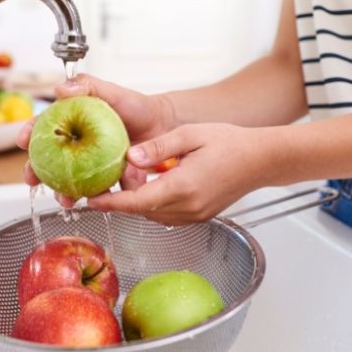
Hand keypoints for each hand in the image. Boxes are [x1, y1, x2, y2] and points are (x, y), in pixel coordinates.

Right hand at [16, 73, 175, 204]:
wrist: (163, 125)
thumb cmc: (136, 106)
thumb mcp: (112, 92)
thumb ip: (88, 85)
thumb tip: (61, 88)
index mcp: (72, 122)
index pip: (44, 127)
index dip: (29, 134)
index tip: (22, 140)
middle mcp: (77, 145)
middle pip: (49, 159)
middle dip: (36, 172)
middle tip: (31, 179)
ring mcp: (90, 163)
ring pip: (69, 180)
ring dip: (62, 192)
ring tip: (64, 199)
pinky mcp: (106, 178)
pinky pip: (98, 191)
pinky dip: (96, 198)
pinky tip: (95, 202)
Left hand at [88, 123, 281, 224]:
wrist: (261, 159)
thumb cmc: (230, 143)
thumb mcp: (190, 135)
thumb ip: (158, 147)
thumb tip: (130, 156)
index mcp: (184, 186)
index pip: (137, 202)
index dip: (111, 202)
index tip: (90, 200)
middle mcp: (188, 207)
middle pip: (142, 210)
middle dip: (123, 196)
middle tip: (114, 175)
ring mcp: (195, 215)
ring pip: (153, 214)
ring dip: (139, 200)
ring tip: (133, 177)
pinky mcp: (199, 216)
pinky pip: (166, 214)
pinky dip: (154, 203)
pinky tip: (154, 183)